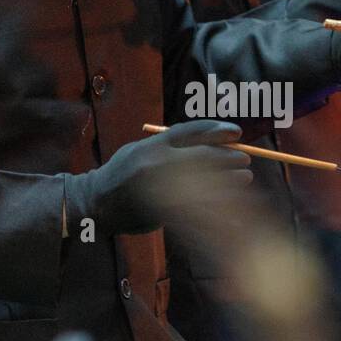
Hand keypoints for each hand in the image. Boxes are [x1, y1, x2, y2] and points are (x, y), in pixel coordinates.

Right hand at [67, 120, 252, 234]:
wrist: (94, 203)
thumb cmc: (122, 173)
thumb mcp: (140, 150)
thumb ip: (169, 146)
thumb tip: (208, 142)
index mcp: (153, 145)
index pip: (191, 132)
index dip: (216, 130)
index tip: (236, 132)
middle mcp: (157, 163)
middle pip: (202, 156)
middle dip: (228, 156)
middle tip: (246, 157)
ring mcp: (160, 188)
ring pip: (204, 182)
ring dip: (228, 179)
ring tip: (245, 177)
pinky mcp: (162, 210)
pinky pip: (196, 206)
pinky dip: (216, 203)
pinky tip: (231, 200)